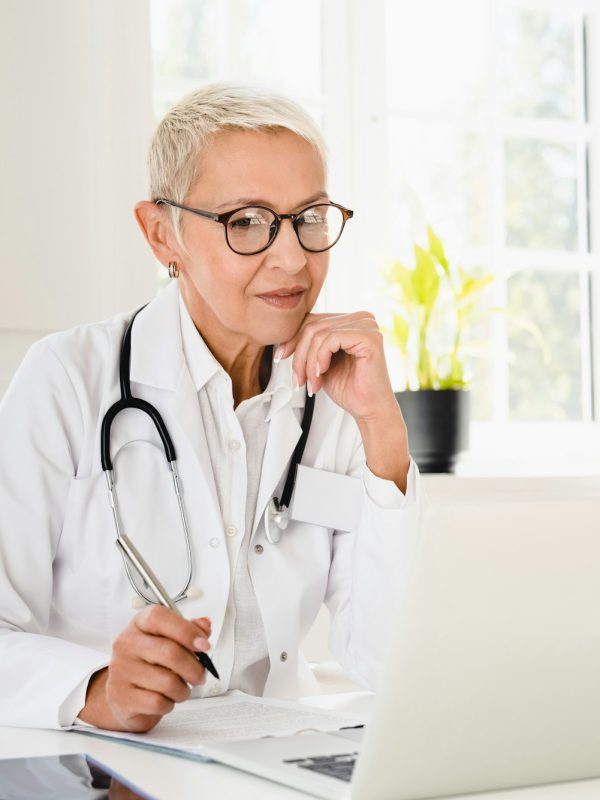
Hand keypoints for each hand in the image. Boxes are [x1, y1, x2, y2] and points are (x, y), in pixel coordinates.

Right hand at [79, 608, 211, 731]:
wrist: (125, 694)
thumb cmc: (151, 662)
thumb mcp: (169, 639)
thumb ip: (189, 629)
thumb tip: (205, 625)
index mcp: (140, 624)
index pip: (160, 617)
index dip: (186, 631)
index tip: (205, 646)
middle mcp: (126, 644)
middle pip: (170, 652)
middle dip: (195, 668)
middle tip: (200, 676)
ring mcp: (121, 670)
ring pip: (168, 681)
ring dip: (183, 689)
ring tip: (180, 688)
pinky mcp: (121, 697)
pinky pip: (158, 702)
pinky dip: (169, 704)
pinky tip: (166, 699)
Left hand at [277, 312, 410, 490]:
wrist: (369, 411)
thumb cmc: (348, 388)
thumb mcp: (319, 362)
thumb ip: (308, 344)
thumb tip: (281, 334)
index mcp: (350, 320)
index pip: (312, 319)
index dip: (292, 339)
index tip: (280, 358)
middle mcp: (361, 318)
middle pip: (313, 325)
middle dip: (299, 355)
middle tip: (298, 380)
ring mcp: (367, 325)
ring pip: (318, 333)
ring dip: (308, 362)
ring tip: (311, 383)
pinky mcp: (370, 337)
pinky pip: (330, 339)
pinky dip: (319, 358)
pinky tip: (322, 374)